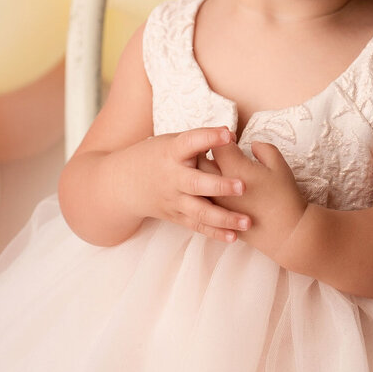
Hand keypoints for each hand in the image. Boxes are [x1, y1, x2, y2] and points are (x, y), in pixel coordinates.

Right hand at [121, 126, 251, 243]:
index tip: (229, 134)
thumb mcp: (173, 142)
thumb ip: (200, 141)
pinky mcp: (176, 216)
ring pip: (199, 211)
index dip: (209, 138)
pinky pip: (197, 226)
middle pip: (195, 183)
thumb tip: (232, 136)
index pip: (190, 142)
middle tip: (243, 186)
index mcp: (171, 153)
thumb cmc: (158, 157)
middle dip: (219, 186)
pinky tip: (235, 237)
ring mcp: (173, 200)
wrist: (125, 184)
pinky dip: (215, 233)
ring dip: (224, 218)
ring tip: (247, 221)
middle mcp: (172, 178)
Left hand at [200, 140, 307, 263]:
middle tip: (216, 152)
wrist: (285, 231)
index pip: (216, 144)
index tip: (230, 139)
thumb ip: (263, 148)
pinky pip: (201, 202)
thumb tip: (252, 144)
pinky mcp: (215, 218)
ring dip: (201, 174)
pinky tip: (215, 192)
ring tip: (213, 171)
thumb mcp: (279, 164)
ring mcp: (214, 202)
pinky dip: (203, 194)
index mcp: (233, 167)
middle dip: (204, 153)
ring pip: (195, 183)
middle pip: (199, 161)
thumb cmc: (283, 195)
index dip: (222, 138)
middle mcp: (218, 183)